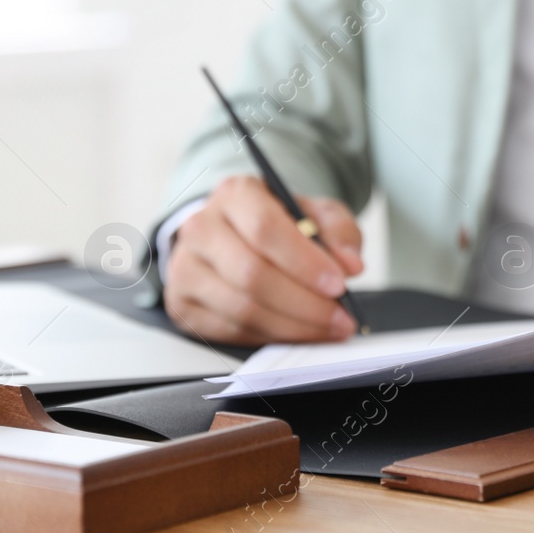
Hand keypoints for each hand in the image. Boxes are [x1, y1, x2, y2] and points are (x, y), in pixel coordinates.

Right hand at [163, 175, 363, 344]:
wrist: (232, 234)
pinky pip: (231, 331)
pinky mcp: (182, 303)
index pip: (265, 229)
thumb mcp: (314, 213)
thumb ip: (340, 231)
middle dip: (304, 303)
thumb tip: (350, 264)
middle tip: (340, 317)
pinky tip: (296, 332)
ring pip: (242, 309)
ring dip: (293, 327)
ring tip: (327, 328)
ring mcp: (186, 267)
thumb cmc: (276, 224)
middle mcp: (201, 227)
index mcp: (235, 194)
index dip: (304, 262)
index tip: (338, 284)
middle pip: (252, 274)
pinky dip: (271, 337)